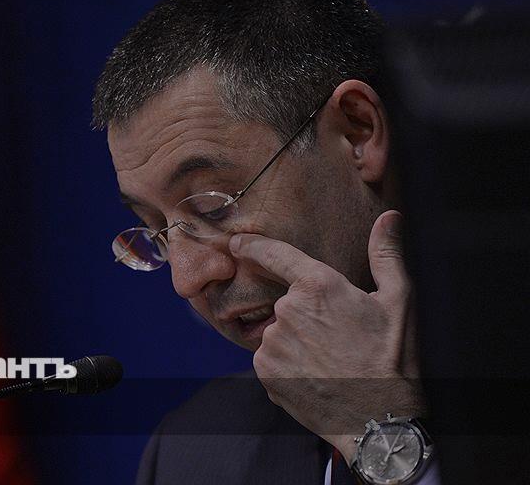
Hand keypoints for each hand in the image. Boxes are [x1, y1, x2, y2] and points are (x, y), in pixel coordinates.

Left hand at [229, 210, 424, 463]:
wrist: (381, 420)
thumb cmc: (395, 358)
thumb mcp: (401, 301)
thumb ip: (387, 254)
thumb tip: (390, 217)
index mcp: (319, 286)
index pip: (275, 255)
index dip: (253, 245)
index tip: (235, 242)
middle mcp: (288, 311)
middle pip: (286, 303)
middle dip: (306, 315)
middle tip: (338, 338)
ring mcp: (273, 344)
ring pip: (279, 333)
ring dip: (296, 341)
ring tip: (330, 361)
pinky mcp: (266, 372)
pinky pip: (272, 359)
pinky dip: (288, 364)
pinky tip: (316, 376)